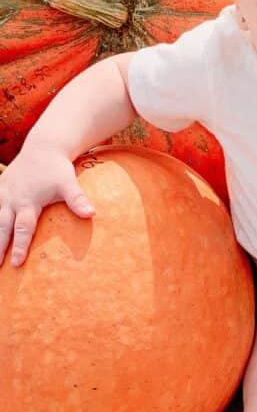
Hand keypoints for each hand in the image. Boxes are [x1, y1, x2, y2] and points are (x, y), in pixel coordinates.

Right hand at [0, 144, 94, 266]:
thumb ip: (78, 200)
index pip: (23, 229)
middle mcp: (12, 200)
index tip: (17, 263)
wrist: (44, 147)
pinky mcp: (0, 187)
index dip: (20, 246)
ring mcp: (3, 193)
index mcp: (28, 202)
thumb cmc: (58, 169)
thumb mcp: (68, 184)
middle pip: (2, 228)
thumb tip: (91, 214)